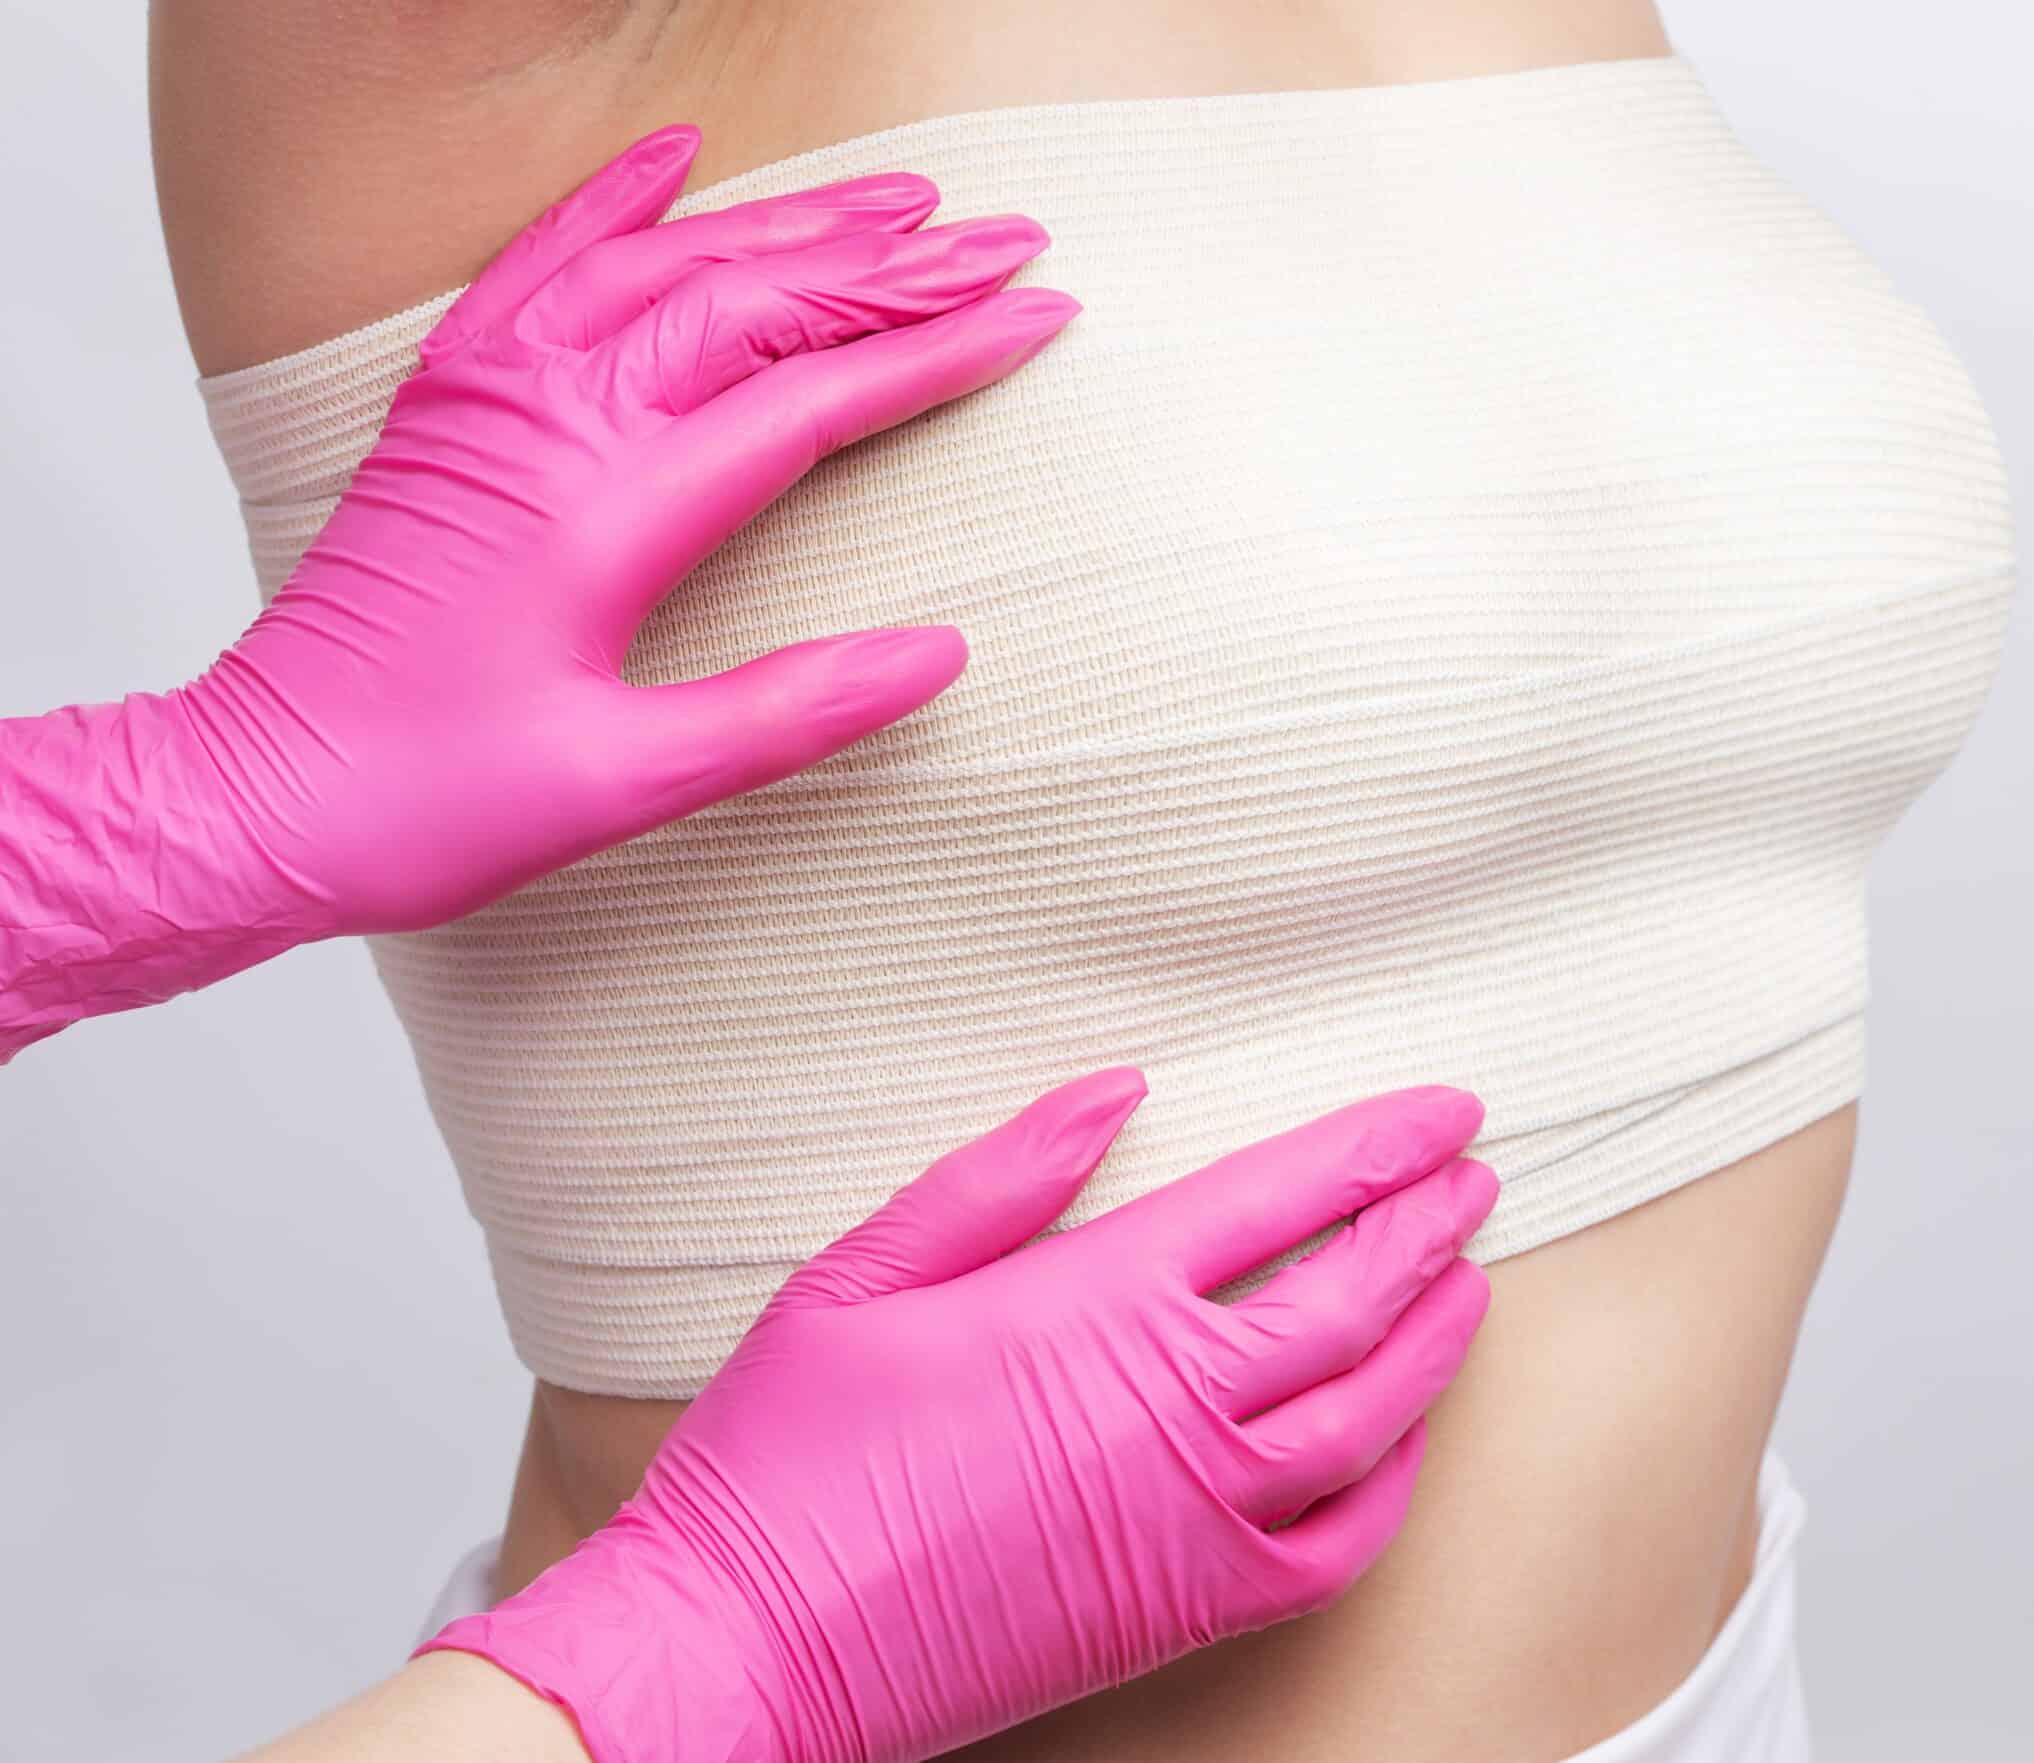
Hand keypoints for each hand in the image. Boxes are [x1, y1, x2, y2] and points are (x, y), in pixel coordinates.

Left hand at [1, 127, 1075, 1057]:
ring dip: (791, 224)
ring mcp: (491, 399)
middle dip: (895, 269)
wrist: (248, 797)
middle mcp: (551, 425)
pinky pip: (539, 265)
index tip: (1034, 317)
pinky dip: (616, 202)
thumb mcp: (625, 785)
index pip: (810, 402)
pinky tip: (682, 159)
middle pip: (754, 305)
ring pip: (665, 267)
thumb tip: (937, 652)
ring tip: (900, 200)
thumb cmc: (425, 801)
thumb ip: (786, 712)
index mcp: (607, 514)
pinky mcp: (449, 404)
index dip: (933, 355)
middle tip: (1006, 241)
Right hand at [420, 1070, 1497, 1762]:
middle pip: (1354, 1294)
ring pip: (1373, 1413)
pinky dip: (1392, 1484)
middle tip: (1471, 1175)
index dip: (1379, 1146)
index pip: (1286, 1197)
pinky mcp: (1192, 1607)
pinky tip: (1402, 1439)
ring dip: (1436, 1337)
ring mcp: (1198, 1513)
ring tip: (1467, 1281)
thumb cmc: (789, 1453)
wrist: (749, 1646)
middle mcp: (1176, 1402)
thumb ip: (1002, 1173)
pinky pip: (1339, 1546)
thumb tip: (1119, 1088)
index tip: (1445, 1111)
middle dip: (1428, 1223)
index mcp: (1098, 1301)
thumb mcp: (865, 1272)